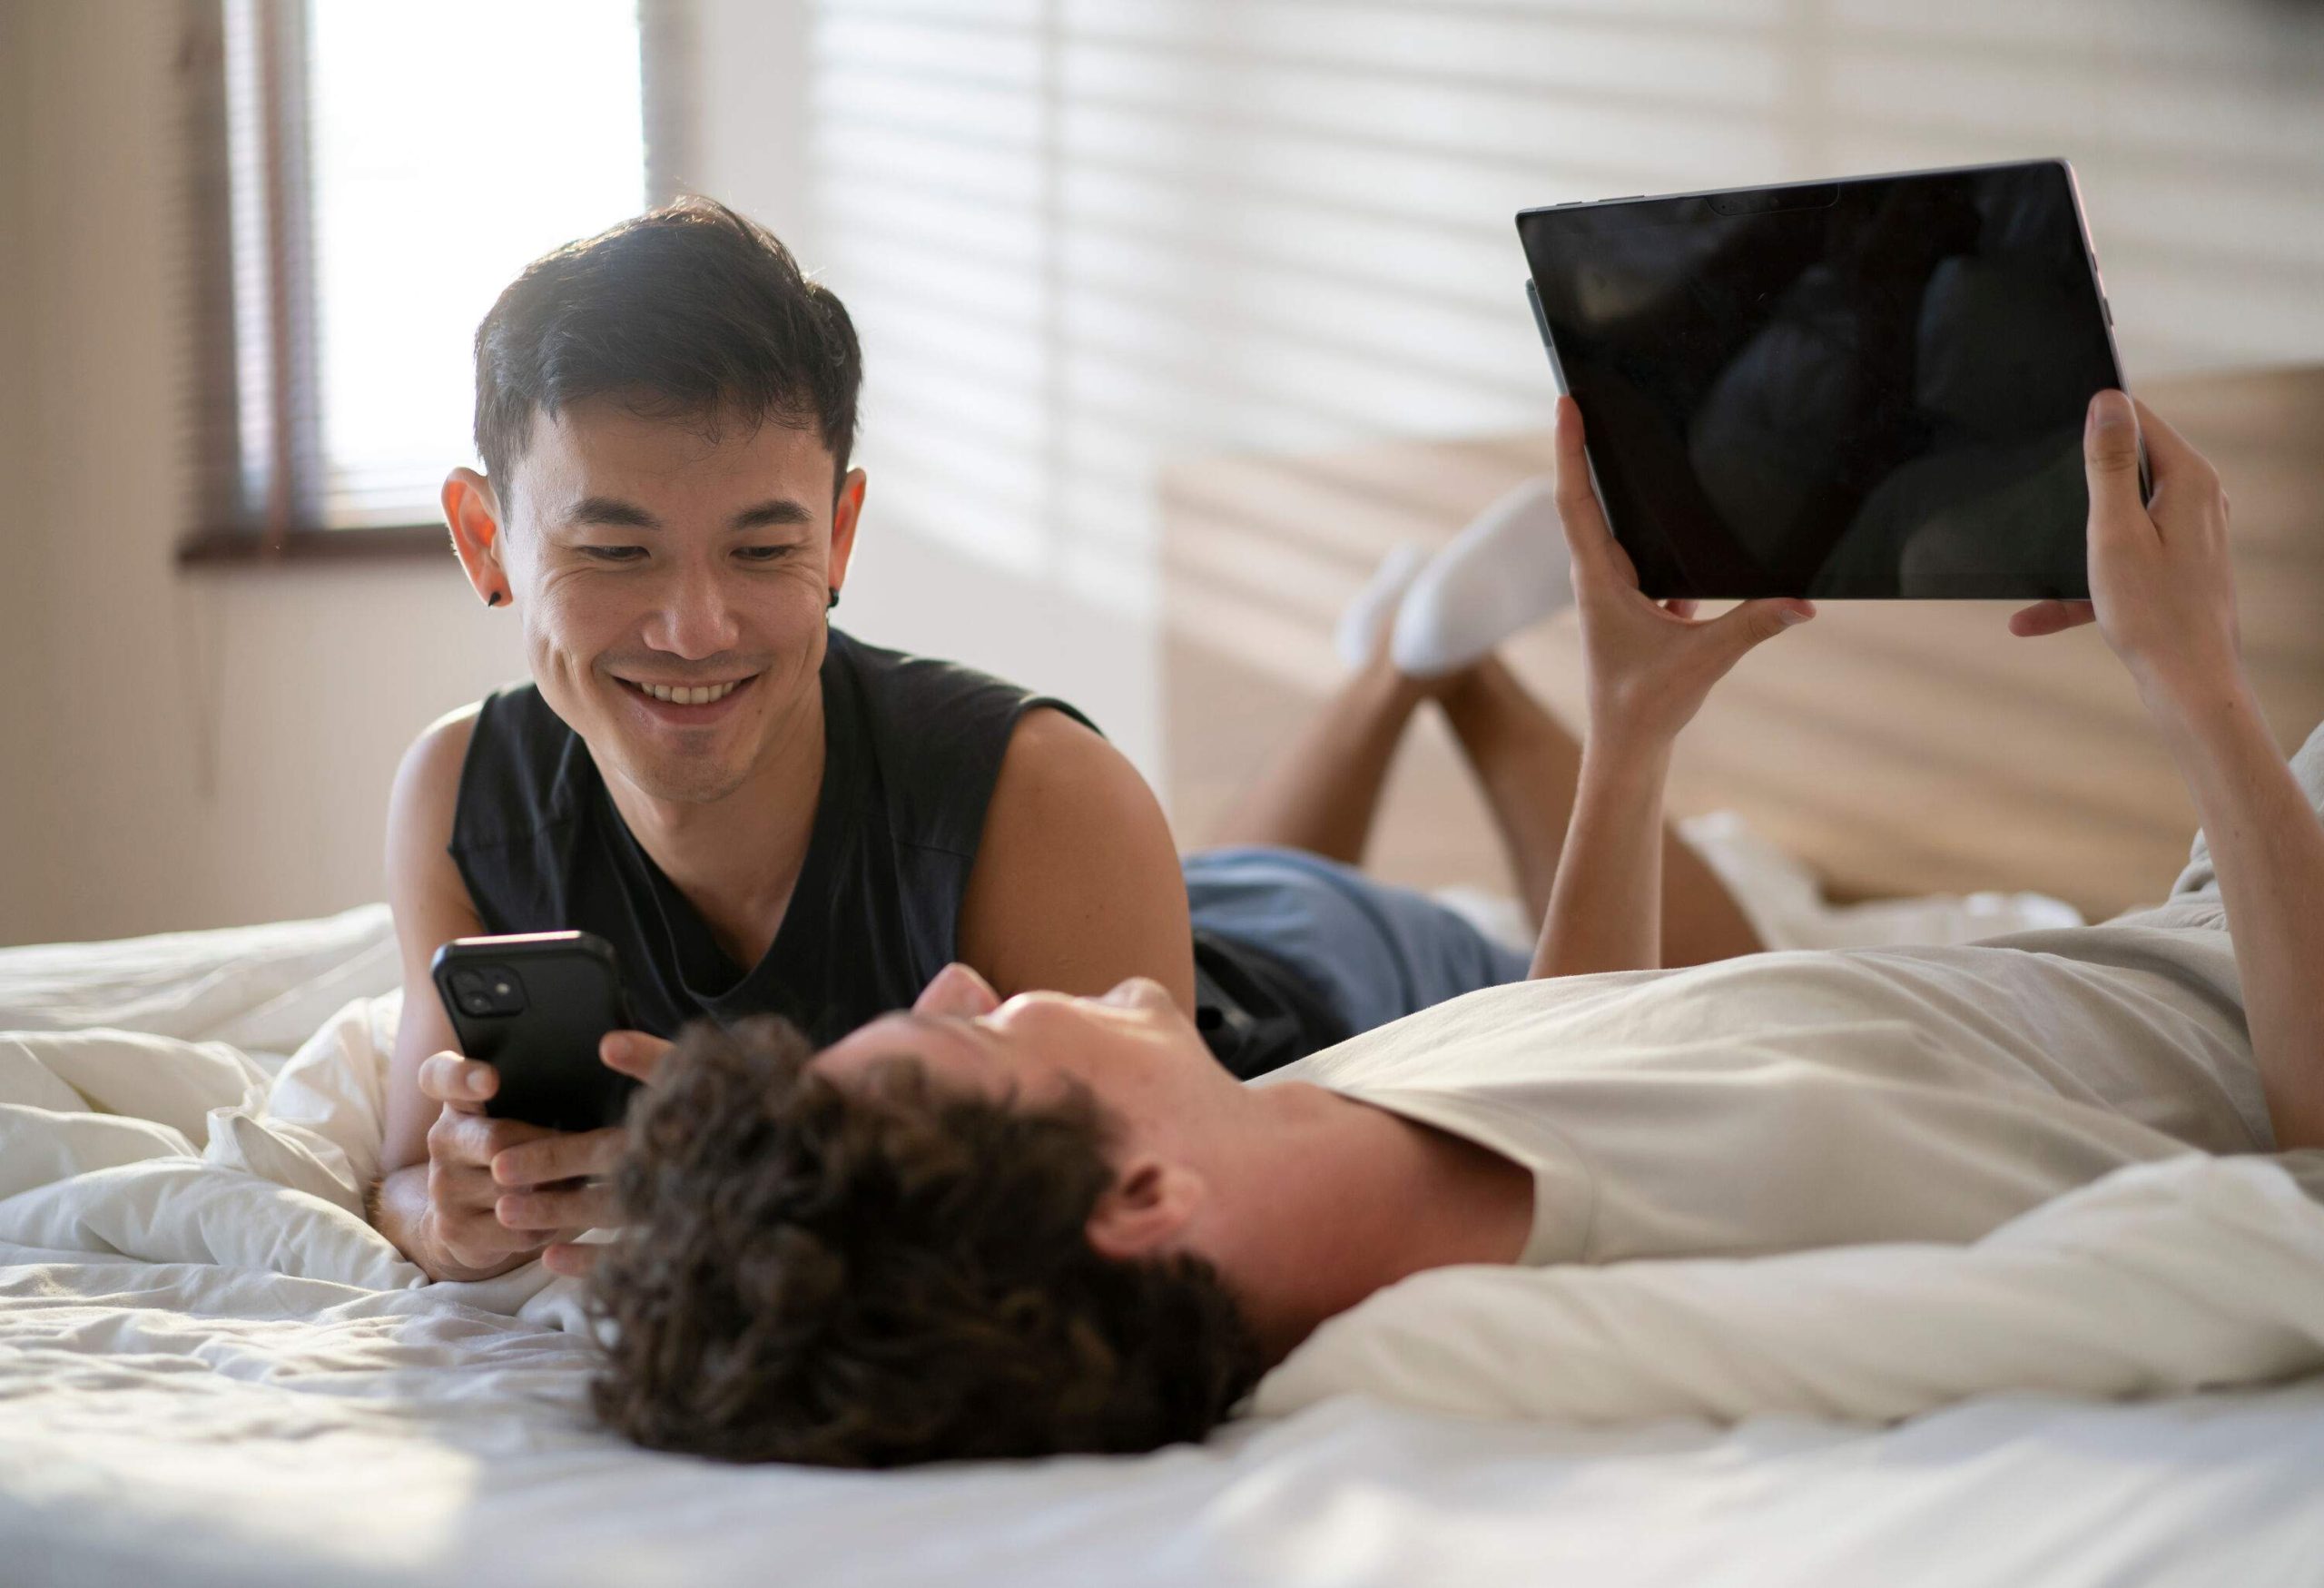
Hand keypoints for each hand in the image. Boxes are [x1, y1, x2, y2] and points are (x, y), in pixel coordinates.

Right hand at [415, 1030, 673, 1281]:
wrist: (469, 1220)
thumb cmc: (518, 1153)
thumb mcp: (523, 1119)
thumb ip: (541, 1099)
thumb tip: (604, 1089)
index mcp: (459, 1100)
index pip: (441, 1075)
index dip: (464, 1076)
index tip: (491, 1080)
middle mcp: (441, 1137)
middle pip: (497, 1139)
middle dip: (547, 1150)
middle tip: (583, 1154)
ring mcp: (442, 1186)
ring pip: (510, 1188)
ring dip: (553, 1191)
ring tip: (577, 1185)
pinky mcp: (453, 1228)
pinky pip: (515, 1228)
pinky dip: (547, 1225)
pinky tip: (561, 1217)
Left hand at [1553, 396, 1814, 749]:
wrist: (1628, 748)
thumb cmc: (1648, 706)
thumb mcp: (1704, 660)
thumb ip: (1753, 625)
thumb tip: (1803, 602)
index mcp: (1599, 581)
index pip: (1576, 502)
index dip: (1571, 450)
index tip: (1567, 404)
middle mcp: (1597, 577)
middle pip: (1587, 500)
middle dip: (1588, 449)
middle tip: (1591, 396)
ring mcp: (1611, 588)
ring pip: (1613, 525)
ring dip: (1619, 486)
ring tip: (1627, 432)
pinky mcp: (1631, 601)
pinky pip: (1639, 550)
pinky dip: (1652, 528)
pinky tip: (1679, 512)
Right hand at [2009, 391, 2243, 711]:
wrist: (2188, 684)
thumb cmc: (2154, 613)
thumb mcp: (2114, 531)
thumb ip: (2108, 464)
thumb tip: (2107, 402)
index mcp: (2189, 480)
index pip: (2139, 419)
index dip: (2095, 420)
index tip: (2055, 429)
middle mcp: (2199, 500)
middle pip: (2128, 467)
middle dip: (2078, 484)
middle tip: (2038, 497)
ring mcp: (2190, 535)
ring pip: (2119, 519)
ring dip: (2073, 543)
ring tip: (2035, 571)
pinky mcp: (2177, 567)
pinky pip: (2121, 562)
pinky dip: (2083, 584)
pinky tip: (2034, 616)